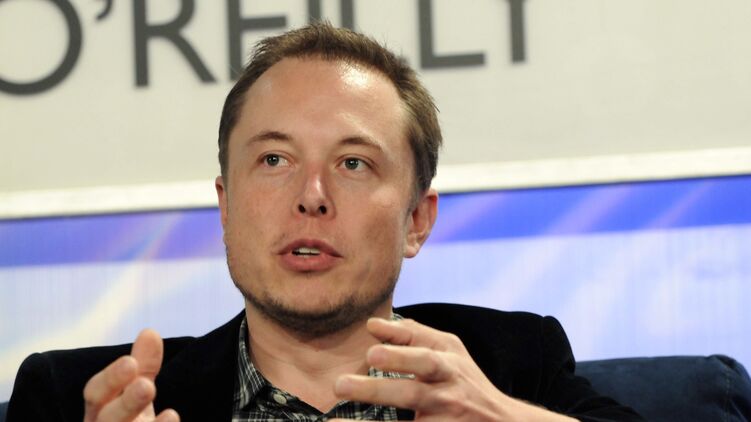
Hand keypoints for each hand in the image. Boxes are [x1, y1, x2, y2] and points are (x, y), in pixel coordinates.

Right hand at [83, 329, 179, 421]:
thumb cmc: (127, 420)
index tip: (130, 362)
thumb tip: (150, 332)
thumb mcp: (133, 391)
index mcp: (97, 411)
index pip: (96, 393)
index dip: (111, 379)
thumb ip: (142, 365)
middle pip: (108, 419)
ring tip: (172, 414)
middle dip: (127, 404)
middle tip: (147, 387)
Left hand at [331, 318, 572, 420]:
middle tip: (342, 382)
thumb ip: (413, 335)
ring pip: (407, 418)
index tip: (370, 343)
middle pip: (412, 392)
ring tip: (338, 407)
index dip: (398, 350)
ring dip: (369, 414)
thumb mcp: (449, 352)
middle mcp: (447, 395)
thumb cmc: (465, 382)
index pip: (424, 356)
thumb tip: (372, 325)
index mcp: (449, 366)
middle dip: (377, 388)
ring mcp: (443, 421)